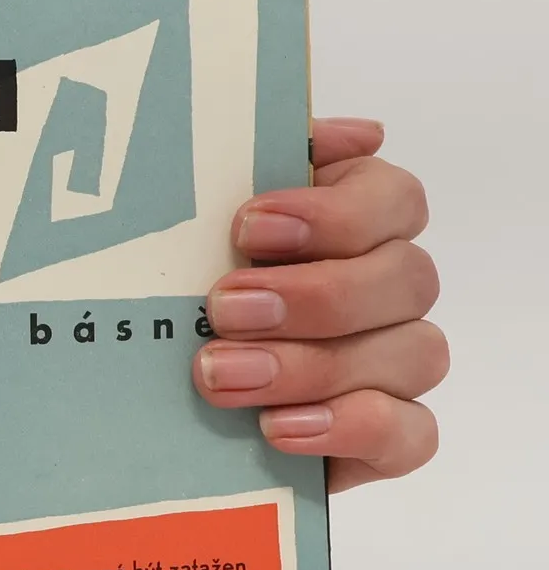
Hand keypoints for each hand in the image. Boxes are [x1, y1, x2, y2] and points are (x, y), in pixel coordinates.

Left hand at [192, 117, 443, 491]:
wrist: (158, 397)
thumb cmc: (187, 291)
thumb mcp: (196, 224)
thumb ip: (255, 164)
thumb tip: (355, 134)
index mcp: (356, 225)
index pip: (395, 200)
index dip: (335, 212)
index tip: (249, 226)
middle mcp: (390, 290)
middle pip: (405, 278)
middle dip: (313, 295)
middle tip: (223, 309)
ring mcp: (397, 364)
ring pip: (411, 354)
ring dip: (312, 365)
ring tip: (222, 376)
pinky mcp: (387, 436)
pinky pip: (411, 435)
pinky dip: (350, 428)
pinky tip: (279, 427)